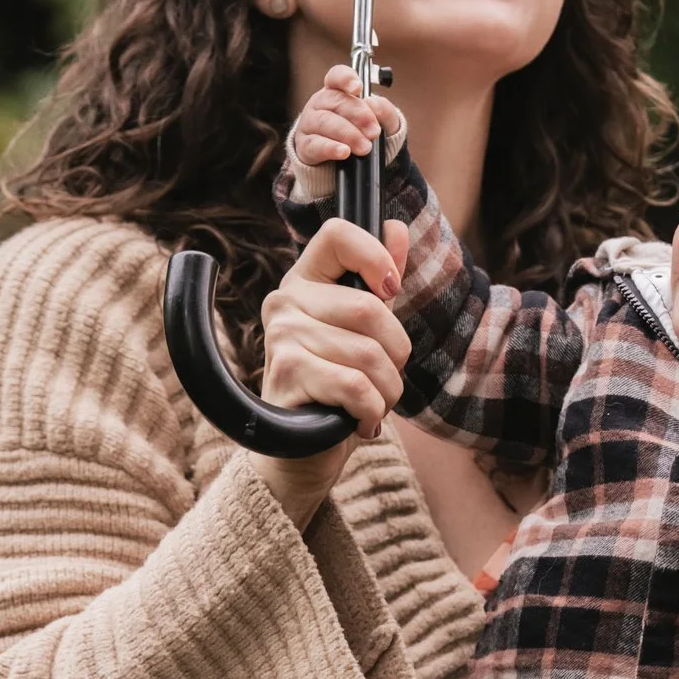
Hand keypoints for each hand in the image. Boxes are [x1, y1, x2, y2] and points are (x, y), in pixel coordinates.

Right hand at [249, 215, 411, 527]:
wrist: (300, 452)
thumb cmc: (336, 387)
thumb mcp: (364, 331)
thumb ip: (379, 280)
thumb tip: (395, 226)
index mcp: (306, 281)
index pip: (338, 234)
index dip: (375, 256)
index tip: (391, 291)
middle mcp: (286, 301)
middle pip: (371, 309)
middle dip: (397, 355)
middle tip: (385, 379)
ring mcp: (282, 335)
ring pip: (369, 354)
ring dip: (387, 391)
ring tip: (372, 405)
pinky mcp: (286, 372)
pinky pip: (356, 385)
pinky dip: (373, 411)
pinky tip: (361, 422)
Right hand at [295, 63, 401, 168]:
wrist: (351, 163)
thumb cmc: (363, 133)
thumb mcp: (381, 122)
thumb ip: (384, 110)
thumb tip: (374, 104)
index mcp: (337, 91)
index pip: (336, 76)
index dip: (346, 78)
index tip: (358, 88)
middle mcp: (320, 103)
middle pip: (334, 100)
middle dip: (357, 114)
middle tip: (374, 131)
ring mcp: (309, 124)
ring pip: (324, 122)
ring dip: (348, 134)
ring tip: (365, 147)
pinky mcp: (306, 146)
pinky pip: (315, 145)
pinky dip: (331, 148)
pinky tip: (344, 152)